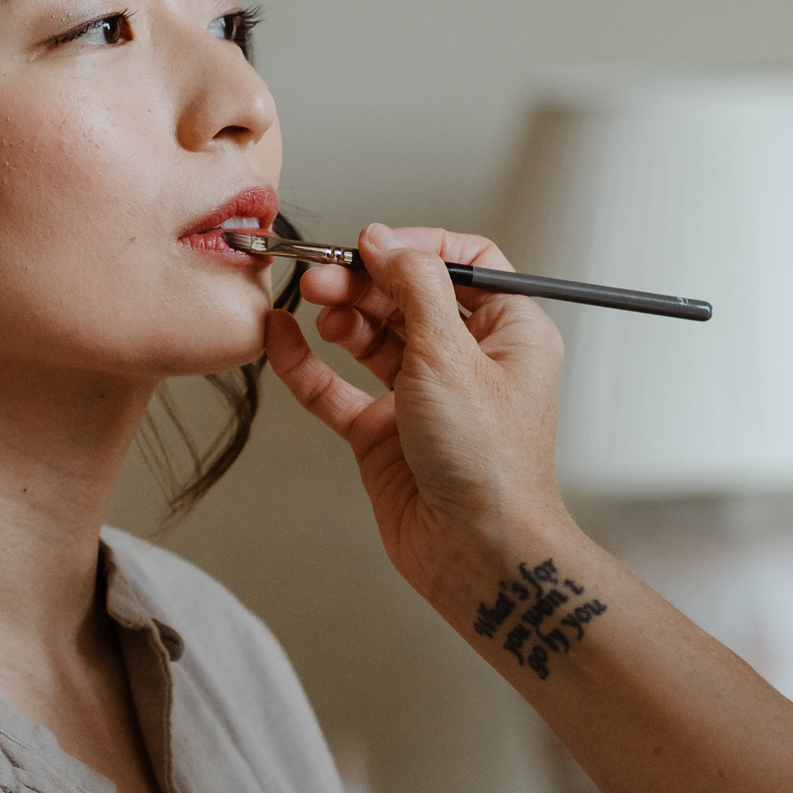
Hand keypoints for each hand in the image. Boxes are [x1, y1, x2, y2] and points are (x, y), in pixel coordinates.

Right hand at [263, 223, 570, 603]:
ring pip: (372, 339)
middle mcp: (468, 363)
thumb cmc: (490, 464)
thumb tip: (385, 241)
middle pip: (409, 298)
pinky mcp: (384, 435)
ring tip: (313, 303)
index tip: (374, 245)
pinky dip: (309, 364)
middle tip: (325, 274)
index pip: (465, 265)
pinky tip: (282, 338)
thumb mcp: (453, 353)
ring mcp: (423, 399)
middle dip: (364, 281)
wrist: (477, 552)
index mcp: (509, 334)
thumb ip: (415, 286)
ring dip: (340, 316)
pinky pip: (338, 390)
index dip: (417, 249)